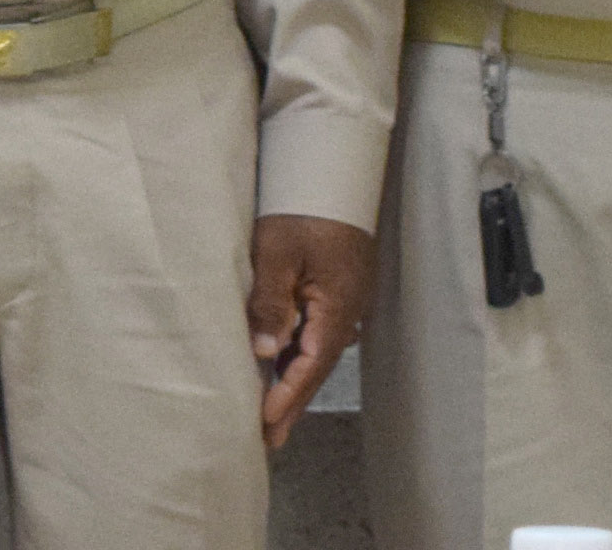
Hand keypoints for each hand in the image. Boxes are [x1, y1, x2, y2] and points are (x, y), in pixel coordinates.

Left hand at [245, 213, 375, 448]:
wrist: (333, 173)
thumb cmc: (302, 208)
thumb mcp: (278, 252)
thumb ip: (271, 302)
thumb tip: (265, 351)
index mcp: (335, 308)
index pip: (309, 365)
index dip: (286, 396)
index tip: (265, 423)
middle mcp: (346, 313)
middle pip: (316, 367)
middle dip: (292, 403)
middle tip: (270, 440)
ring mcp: (344, 303)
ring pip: (316, 352)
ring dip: (295, 382)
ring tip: (272, 415)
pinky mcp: (337, 291)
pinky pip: (317, 333)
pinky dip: (299, 356)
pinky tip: (284, 367)